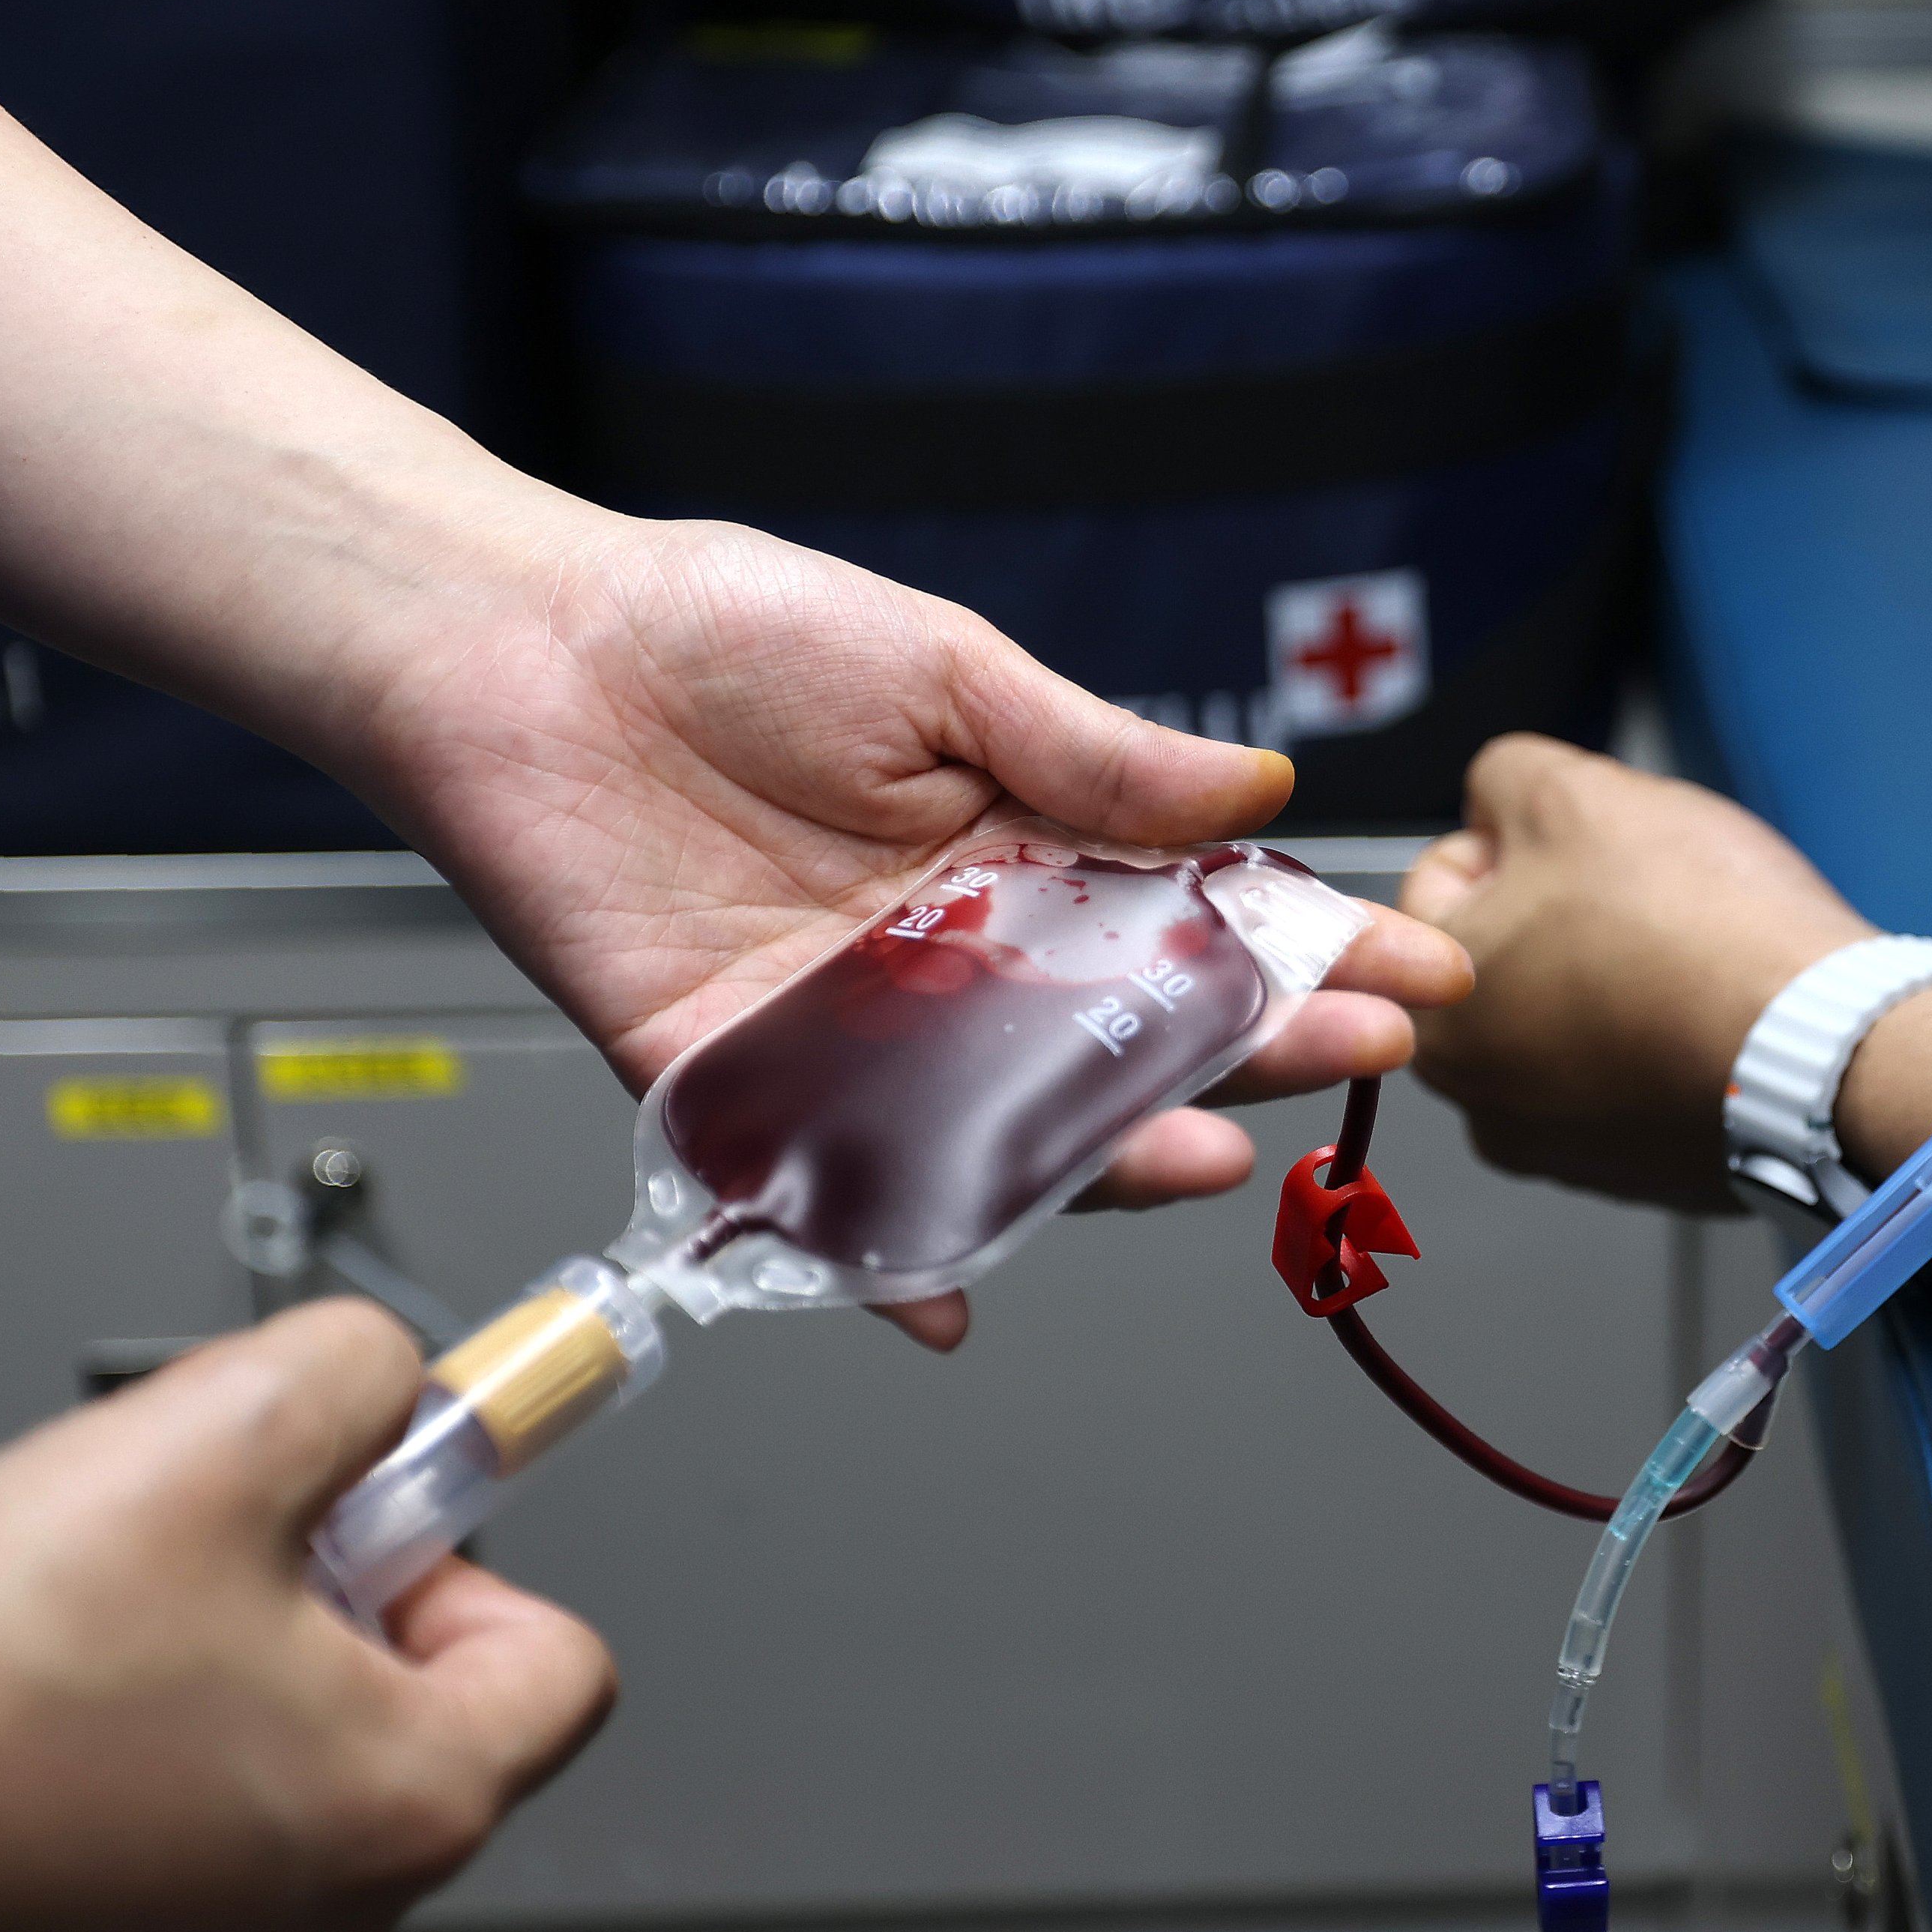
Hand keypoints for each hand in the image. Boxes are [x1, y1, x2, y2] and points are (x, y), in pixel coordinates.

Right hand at [0, 1301, 611, 1931]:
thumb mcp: (224, 1428)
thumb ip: (359, 1379)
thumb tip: (386, 1385)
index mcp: (411, 1811)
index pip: (559, 1672)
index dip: (466, 1560)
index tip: (382, 1512)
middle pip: (404, 1740)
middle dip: (323, 1631)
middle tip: (201, 1565)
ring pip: (259, 1812)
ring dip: (197, 1714)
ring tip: (75, 1651)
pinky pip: (132, 1882)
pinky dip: (90, 1802)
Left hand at [345, 514, 1473, 1345]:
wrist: (519, 645)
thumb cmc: (719, 627)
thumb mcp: (943, 665)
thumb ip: (1095, 752)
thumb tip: (1261, 784)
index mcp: (1018, 847)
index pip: (1193, 919)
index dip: (1304, 948)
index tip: (1412, 969)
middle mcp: (952, 954)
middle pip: (1124, 1035)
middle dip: (1251, 1050)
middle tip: (1356, 1055)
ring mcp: (853, 1025)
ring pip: (1004, 1117)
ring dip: (1107, 1152)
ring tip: (1203, 1153)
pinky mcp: (732, 1074)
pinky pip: (822, 1181)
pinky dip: (882, 1254)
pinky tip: (953, 1304)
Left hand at [1401, 736, 1874, 1211]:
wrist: (1827, 1045)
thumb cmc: (1698, 927)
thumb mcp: (1571, 792)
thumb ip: (1501, 778)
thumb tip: (1497, 804)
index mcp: (1438, 1018)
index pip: (1443, 881)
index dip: (1521, 835)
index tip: (1592, 845)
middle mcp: (1483, 1106)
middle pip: (1510, 955)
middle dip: (1568, 909)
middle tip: (1645, 892)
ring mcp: (1564, 1150)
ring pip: (1573, 1015)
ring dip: (1618, 974)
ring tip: (1687, 951)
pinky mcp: (1645, 1173)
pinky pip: (1633, 1076)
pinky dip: (1662, 1039)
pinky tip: (1711, 1009)